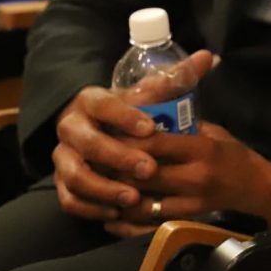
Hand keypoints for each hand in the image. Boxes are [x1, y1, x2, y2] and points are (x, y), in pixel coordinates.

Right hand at [51, 49, 211, 224]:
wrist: (101, 129)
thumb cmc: (131, 111)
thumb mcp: (150, 93)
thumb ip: (176, 77)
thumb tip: (209, 57)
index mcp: (91, 101)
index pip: (104, 106)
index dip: (126, 117)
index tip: (151, 129)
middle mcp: (70, 128)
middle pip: (88, 143)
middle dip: (119, 157)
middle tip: (150, 169)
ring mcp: (62, 157)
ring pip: (75, 176)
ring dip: (104, 189)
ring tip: (134, 198)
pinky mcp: (62, 183)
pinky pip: (70, 200)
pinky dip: (91, 208)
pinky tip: (117, 213)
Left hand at [106, 121, 270, 236]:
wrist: (260, 188)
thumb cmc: (236, 156)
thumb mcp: (215, 133)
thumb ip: (185, 128)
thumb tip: (151, 118)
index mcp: (201, 149)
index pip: (156, 143)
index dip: (127, 139)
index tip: (107, 132)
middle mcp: (194, 177)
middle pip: (142, 174)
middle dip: (114, 167)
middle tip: (93, 159)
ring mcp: (191, 202)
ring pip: (142, 203)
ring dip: (117, 196)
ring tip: (98, 187)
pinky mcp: (188, 219)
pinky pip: (150, 225)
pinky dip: (127, 223)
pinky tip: (111, 216)